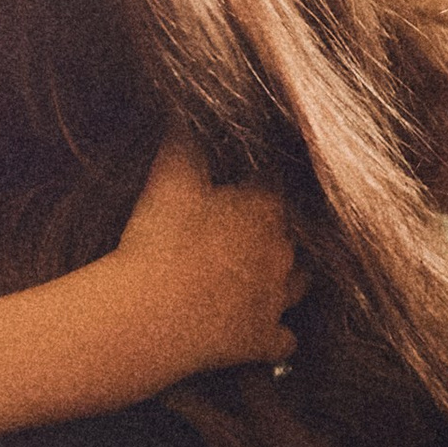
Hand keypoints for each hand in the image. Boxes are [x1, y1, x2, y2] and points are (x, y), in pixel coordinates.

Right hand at [113, 135, 304, 372]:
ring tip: (268, 274)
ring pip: (301, 284)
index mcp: (266, 207)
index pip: (278, 184)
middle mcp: (282, 251)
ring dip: (289, 278)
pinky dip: (277, 335)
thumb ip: (185, 139)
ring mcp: (275, 299)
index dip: (263, 182)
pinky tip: (269, 333)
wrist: (147, 316)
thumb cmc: (157, 241)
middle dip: (279, 230)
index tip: (247, 182)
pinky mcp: (260, 340)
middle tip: (249, 230)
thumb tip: (190, 106)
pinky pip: (284, 340)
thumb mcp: (169, 177)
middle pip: (295, 234)